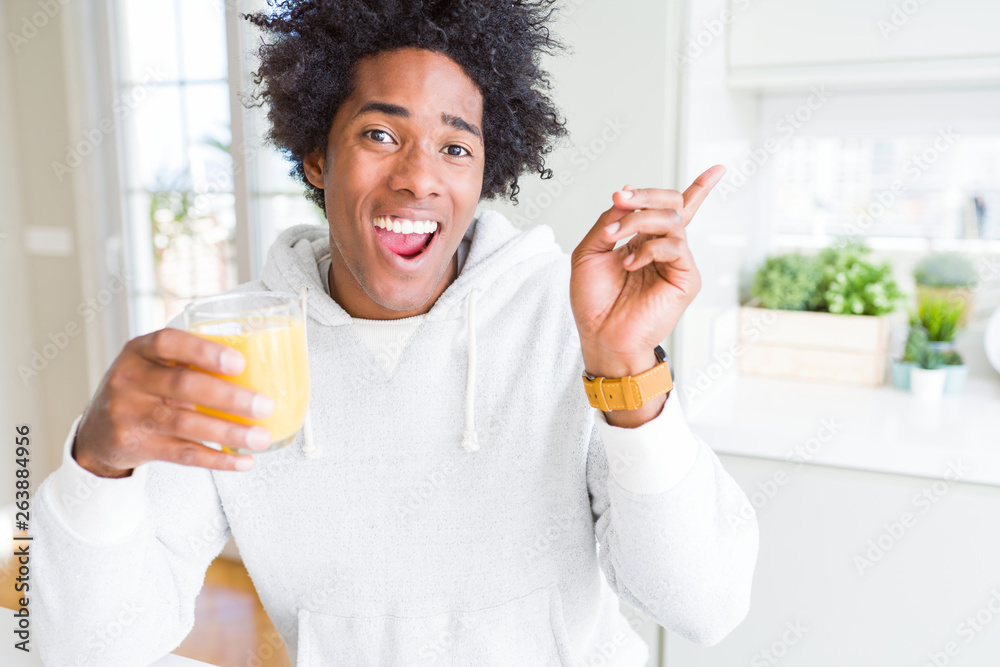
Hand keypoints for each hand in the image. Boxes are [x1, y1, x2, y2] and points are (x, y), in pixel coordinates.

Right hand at [73, 328, 276, 477]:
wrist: (98, 431)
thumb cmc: (143, 390)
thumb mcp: (154, 366)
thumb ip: (191, 363)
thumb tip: (259, 370)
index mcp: (140, 351)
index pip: (169, 343)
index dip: (204, 352)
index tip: (239, 363)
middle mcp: (130, 380)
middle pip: (184, 386)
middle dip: (230, 397)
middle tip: (264, 405)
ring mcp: (130, 414)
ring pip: (186, 423)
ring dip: (230, 432)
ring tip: (261, 437)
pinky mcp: (136, 445)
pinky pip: (183, 454)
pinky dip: (217, 459)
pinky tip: (242, 460)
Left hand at [570, 165, 725, 378]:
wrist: (600, 335)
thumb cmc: (593, 301)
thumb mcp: (589, 252)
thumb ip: (608, 221)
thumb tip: (627, 192)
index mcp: (643, 240)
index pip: (673, 209)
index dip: (699, 188)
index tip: (718, 169)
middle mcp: (663, 248)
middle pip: (672, 203)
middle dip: (645, 195)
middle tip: (619, 199)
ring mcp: (677, 262)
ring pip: (672, 219)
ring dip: (638, 219)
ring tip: (613, 238)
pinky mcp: (685, 278)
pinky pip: (676, 246)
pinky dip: (648, 249)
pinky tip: (630, 265)